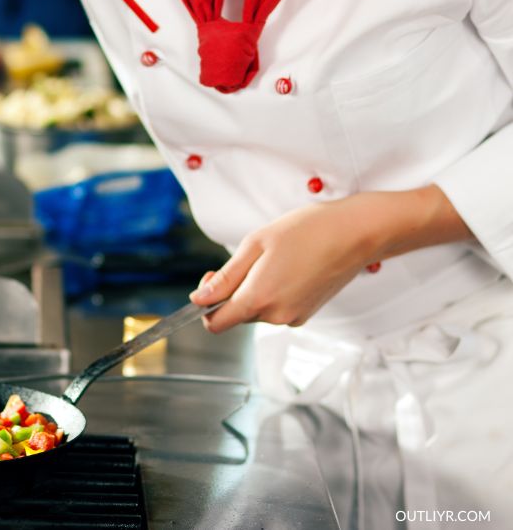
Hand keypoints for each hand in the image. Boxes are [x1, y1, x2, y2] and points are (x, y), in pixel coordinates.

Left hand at [189, 185, 472, 332]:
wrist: (355, 233)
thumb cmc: (308, 231)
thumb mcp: (255, 245)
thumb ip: (226, 278)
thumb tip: (199, 299)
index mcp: (259, 299)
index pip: (215, 323)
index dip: (206, 304)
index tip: (213, 279)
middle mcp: (276, 315)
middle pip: (236, 315)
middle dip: (232, 292)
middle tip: (248, 259)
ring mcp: (293, 317)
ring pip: (257, 311)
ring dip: (255, 290)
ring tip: (274, 259)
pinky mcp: (306, 313)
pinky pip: (276, 308)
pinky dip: (273, 292)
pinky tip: (288, 268)